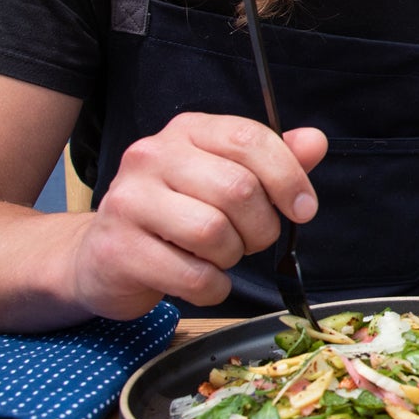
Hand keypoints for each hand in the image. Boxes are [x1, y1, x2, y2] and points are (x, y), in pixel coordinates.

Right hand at [68, 112, 325, 317]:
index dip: (288, 177)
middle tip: (253, 240)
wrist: (104, 255)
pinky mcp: (118, 249)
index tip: (303, 209)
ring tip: (220, 255)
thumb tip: (315, 142)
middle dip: (262, 227)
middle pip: (237, 190)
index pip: (249, 139)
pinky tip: (203, 279)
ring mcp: (128, 201)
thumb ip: (275, 160)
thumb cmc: (178, 213)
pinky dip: (213, 287)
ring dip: (233, 256)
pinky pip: (193, 276)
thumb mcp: (227, 177)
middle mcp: (152, 156)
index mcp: (187, 131)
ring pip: (214, 233)